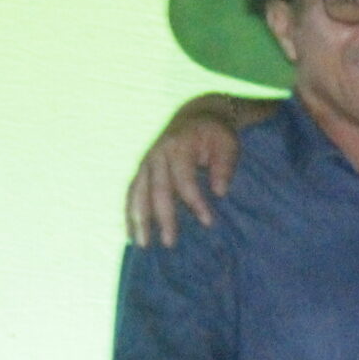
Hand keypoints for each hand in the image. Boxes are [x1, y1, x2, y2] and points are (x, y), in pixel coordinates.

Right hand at [126, 95, 261, 245]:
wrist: (197, 115)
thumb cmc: (215, 132)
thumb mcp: (228, 143)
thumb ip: (224, 165)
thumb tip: (220, 192)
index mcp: (178, 147)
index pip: (184, 181)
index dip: (195, 202)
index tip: (208, 222)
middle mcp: (156, 155)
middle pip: (157, 191)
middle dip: (163, 218)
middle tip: (169, 243)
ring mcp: (146, 162)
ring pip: (137, 194)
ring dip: (138, 220)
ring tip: (142, 244)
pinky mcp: (142, 170)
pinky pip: (132, 193)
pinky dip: (130, 213)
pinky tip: (131, 232)